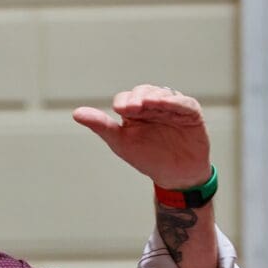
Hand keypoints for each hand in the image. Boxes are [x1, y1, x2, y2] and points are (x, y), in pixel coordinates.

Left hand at [72, 84, 210, 189]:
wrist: (174, 175)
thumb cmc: (147, 157)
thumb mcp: (121, 142)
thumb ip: (101, 126)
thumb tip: (76, 113)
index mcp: (135, 110)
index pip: (126, 98)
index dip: (124, 102)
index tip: (120, 109)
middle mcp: (153, 105)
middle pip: (144, 93)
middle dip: (138, 98)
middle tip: (132, 107)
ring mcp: (172, 107)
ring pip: (163, 94)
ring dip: (155, 97)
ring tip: (148, 103)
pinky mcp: (190, 113)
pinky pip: (184, 104)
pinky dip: (174, 102)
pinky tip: (165, 103)